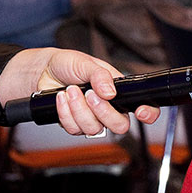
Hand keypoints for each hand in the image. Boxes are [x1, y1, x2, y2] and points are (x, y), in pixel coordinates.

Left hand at [0, 47, 159, 135]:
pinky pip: (74, 129)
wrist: (44, 71)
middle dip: (103, 111)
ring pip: (94, 129)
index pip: (142, 106)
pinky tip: (61, 98)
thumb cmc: (68, 64)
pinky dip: (65, 113)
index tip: (141, 112)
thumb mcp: (85, 63)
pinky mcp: (75, 125)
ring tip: (70, 90)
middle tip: (90, 94)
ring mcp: (92, 118)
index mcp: (118, 91)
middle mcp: (108, 108)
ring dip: (79, 109)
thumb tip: (111, 91)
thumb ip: (100, 76)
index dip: (147, 113)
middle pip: (119, 126)